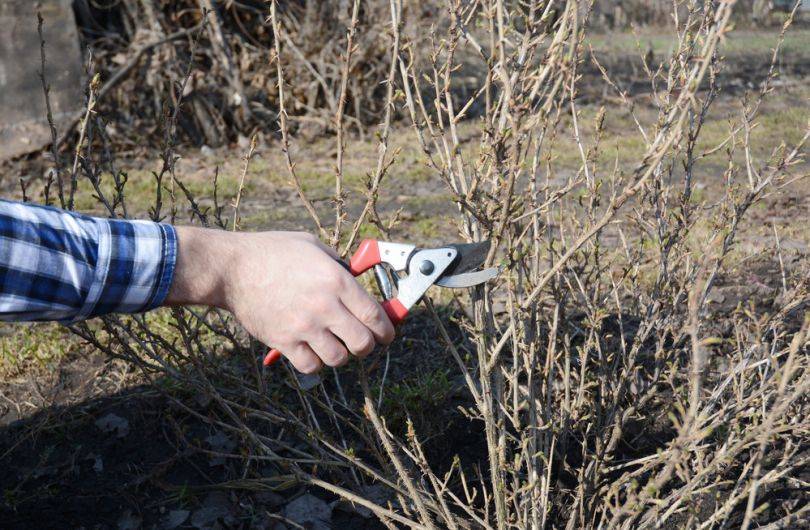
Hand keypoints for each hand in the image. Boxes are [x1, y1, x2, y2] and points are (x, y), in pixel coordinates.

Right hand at [166, 228, 394, 372]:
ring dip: (341, 355)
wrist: (232, 268)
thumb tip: (355, 278)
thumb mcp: (312, 246)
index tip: (386, 333)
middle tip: (363, 343)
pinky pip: (310, 365)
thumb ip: (338, 264)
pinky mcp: (283, 341)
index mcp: (336, 280)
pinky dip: (315, 363)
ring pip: (339, 358)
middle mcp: (324, 306)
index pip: (375, 315)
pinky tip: (312, 351)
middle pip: (363, 343)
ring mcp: (303, 326)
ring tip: (335, 345)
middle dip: (368, 346)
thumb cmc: (272, 252)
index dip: (386, 329)